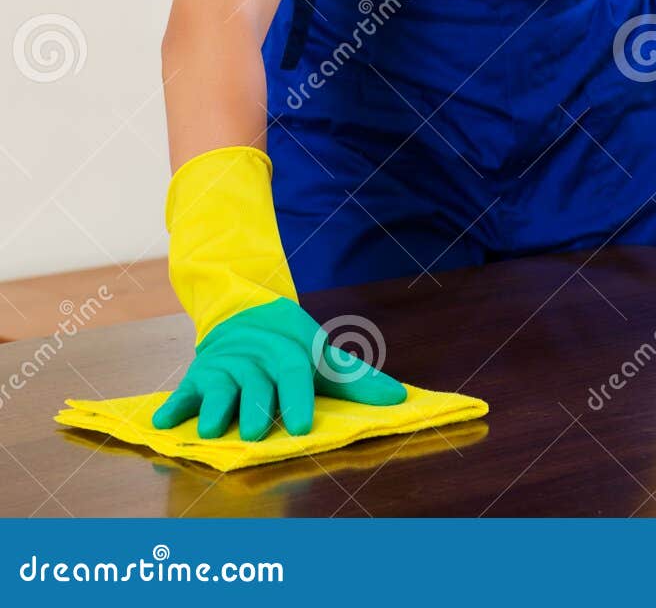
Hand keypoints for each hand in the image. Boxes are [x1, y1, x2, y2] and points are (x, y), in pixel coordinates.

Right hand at [153, 296, 406, 439]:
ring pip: (221, 388)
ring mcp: (225, 368)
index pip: (296, 372)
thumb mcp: (322, 361)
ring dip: (214, 407)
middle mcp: (256, 360)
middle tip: (254, 433)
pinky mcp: (196, 378)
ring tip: (211, 429)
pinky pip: (183, 391)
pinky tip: (161, 423)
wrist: (246, 314)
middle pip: (256, 384)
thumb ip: (357, 382)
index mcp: (290, 354)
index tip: (300, 428)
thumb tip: (400, 399)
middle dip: (255, 408)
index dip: (298, 400)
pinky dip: (173, 406)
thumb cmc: (292, 352)